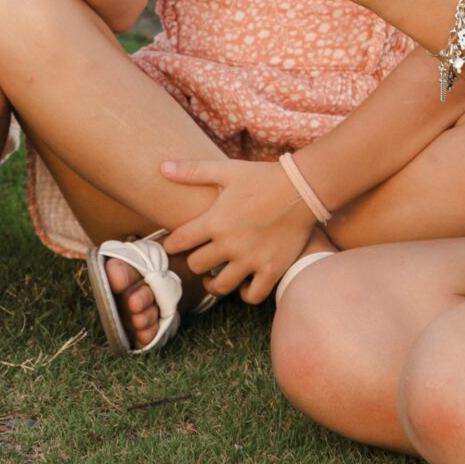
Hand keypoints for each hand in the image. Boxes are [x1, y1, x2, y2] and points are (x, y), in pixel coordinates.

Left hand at [161, 157, 315, 302]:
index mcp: (215, 221)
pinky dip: (244, 293)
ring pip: (219, 287)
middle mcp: (230, 244)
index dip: (171, 245)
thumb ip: (192, 171)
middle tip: (197, 258)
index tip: (172, 246)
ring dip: (213, 284)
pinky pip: (252, 296)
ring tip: (214, 277)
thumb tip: (162, 167)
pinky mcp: (272, 270)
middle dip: (194, 262)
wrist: (302, 188)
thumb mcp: (226, 170)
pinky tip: (243, 284)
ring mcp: (251, 260)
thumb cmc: (262, 178)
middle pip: (196, 265)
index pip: (179, 241)